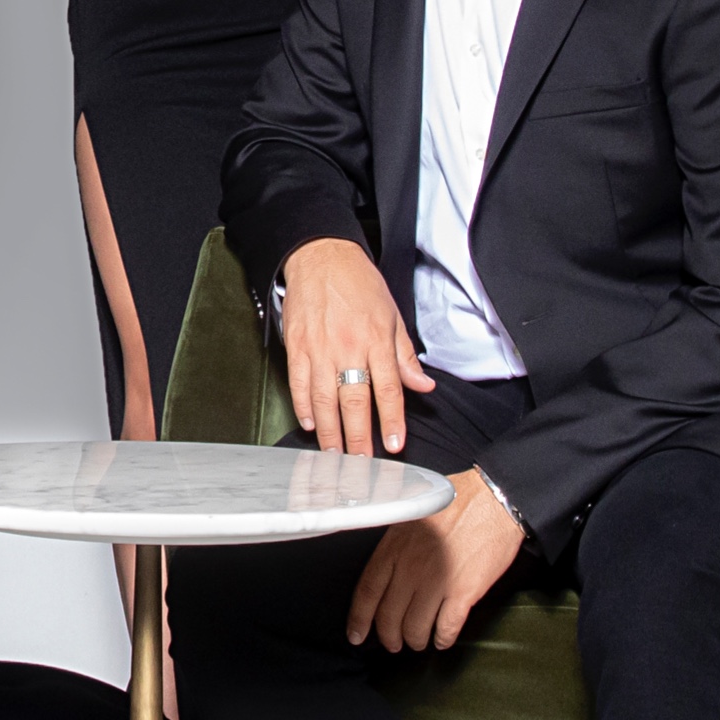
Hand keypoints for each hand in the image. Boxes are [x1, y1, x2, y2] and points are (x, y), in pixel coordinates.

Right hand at [280, 238, 432, 455]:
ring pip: (323, 399)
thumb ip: (405, 355)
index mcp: (376, 340)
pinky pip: (298, 383)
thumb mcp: (392, 315)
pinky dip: (303, 407)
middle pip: (353, 401)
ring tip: (334, 455)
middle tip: (361, 463)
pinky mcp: (296, 346)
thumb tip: (423, 385)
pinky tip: (310, 424)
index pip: (388, 389)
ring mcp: (318, 348)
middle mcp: (347, 347)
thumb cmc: (358, 283)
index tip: (394, 445)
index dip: (391, 420)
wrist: (321, 256)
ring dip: (329, 431)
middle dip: (358, 436)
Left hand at [347, 470, 520, 652]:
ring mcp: (437, 580)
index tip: (356, 635)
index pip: (367, 592)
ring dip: (415, 641)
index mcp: (394, 547)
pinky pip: (447, 626)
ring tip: (418, 642)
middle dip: (388, 637)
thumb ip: (394, 543)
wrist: (494, 499)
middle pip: (388, 615)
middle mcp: (411, 566)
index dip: (359, 619)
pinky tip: (443, 640)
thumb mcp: (412, 515)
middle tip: (393, 644)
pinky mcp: (464, 590)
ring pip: (415, 627)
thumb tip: (384, 568)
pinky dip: (443, 639)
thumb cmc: (455, 502)